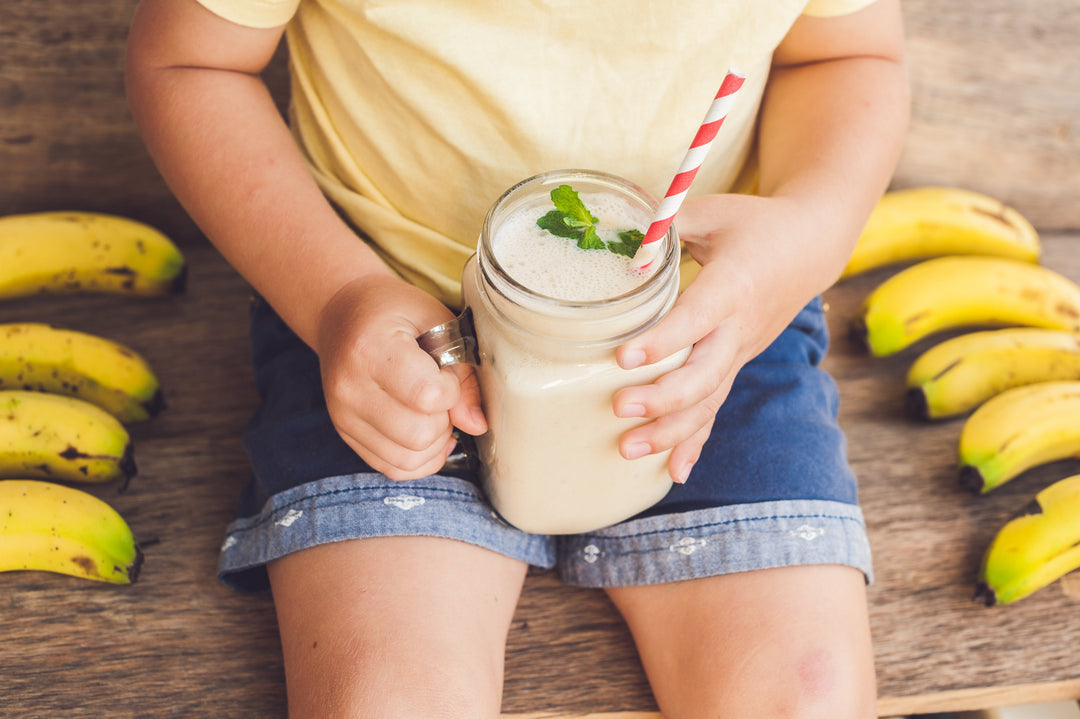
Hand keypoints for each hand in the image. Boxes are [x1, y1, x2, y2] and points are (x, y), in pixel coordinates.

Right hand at [315, 274, 487, 479]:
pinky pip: (392, 468)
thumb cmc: (395, 312)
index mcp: (370, 348)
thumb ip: (462, 372)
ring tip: (433, 412)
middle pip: (418, 435)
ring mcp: (343, 416)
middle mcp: (349, 388)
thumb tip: (477, 425)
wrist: (342, 314)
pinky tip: (427, 432)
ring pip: (407, 459)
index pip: (426, 395)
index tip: (446, 371)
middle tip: (441, 394)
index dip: (451, 389)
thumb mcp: (437, 322)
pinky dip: (420, 458)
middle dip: (444, 419)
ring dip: (434, 443)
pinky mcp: (346, 434)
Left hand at [613, 193, 815, 483]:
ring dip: (671, 431)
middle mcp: (739, 327)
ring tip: (628, 449)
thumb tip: (608, 232)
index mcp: (733, 284)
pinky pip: (715, 409)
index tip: (624, 358)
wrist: (810, 247)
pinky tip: (674, 472)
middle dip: (663, 398)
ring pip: (709, 400)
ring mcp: (740, 352)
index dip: (662, 340)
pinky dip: (696, 442)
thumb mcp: (714, 211)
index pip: (697, 318)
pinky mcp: (736, 365)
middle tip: (619, 409)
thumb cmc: (755, 225)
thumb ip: (665, 224)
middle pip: (705, 373)